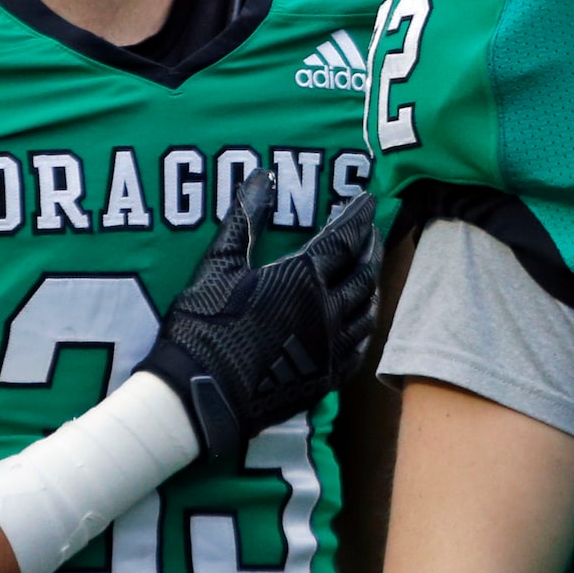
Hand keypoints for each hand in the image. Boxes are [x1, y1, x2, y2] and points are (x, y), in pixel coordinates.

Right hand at [138, 177, 381, 462]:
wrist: (201, 395)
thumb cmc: (204, 326)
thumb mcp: (218, 266)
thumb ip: (243, 220)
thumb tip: (260, 177)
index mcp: (303, 279)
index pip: (345, 238)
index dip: (358, 216)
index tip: (368, 199)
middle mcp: (328, 312)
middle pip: (364, 273)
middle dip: (371, 247)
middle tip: (372, 230)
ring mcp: (330, 349)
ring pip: (368, 312)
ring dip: (372, 286)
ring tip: (369, 271)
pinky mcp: (325, 379)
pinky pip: (358, 349)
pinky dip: (364, 327)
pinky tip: (359, 322)